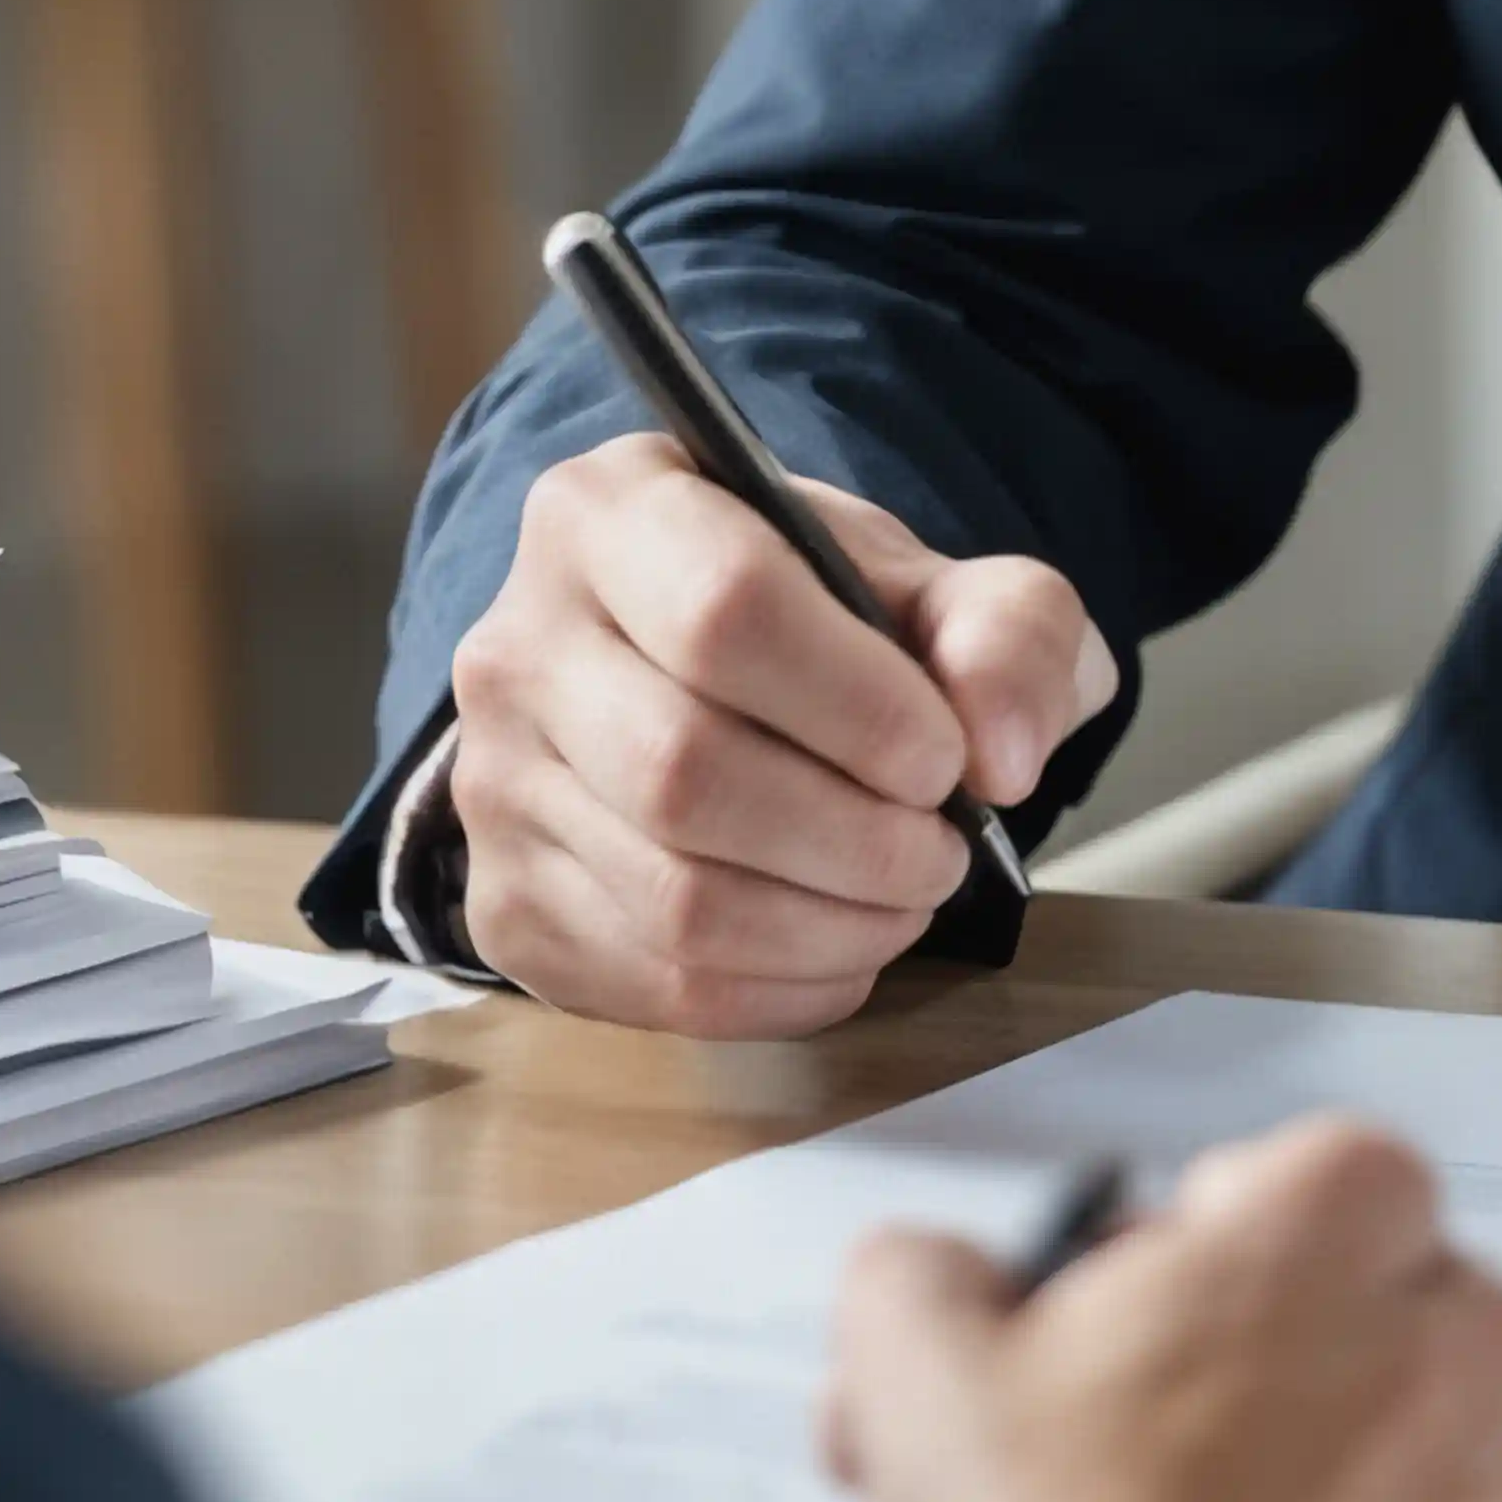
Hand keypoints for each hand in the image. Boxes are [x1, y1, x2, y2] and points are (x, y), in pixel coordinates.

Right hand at [440, 431, 1109, 1039]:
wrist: (716, 691)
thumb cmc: (825, 627)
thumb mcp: (942, 589)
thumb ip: (1008, 635)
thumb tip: (1004, 753)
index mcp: (614, 511)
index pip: (723, 609)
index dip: (860, 707)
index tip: (945, 758)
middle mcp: (520, 642)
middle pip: (685, 771)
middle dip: (856, 840)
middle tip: (942, 854)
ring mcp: (494, 784)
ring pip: (672, 899)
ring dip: (832, 927)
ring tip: (904, 899)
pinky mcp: (506, 906)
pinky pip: (658, 985)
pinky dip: (786, 990)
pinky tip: (842, 948)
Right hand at [828, 1115, 1501, 1501]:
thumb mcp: (919, 1376)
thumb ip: (930, 1278)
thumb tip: (944, 1281)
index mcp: (1340, 1234)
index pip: (1329, 1181)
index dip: (1244, 1245)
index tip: (1181, 1320)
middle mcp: (1480, 1346)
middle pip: (1417, 1330)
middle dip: (1326, 1390)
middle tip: (1202, 1489)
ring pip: (1480, 1485)